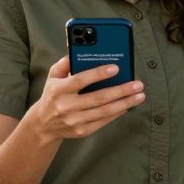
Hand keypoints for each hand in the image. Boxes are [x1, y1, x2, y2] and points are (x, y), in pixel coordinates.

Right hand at [24, 57, 145, 142]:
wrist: (43, 124)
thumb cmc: (52, 95)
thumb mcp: (52, 76)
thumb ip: (65, 63)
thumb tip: (80, 51)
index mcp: (58, 90)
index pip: (79, 80)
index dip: (98, 74)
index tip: (116, 68)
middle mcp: (66, 106)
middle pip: (98, 98)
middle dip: (120, 90)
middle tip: (137, 84)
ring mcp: (74, 121)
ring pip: (104, 111)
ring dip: (125, 103)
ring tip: (139, 95)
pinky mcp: (82, 131)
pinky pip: (104, 121)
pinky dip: (118, 113)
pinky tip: (128, 105)